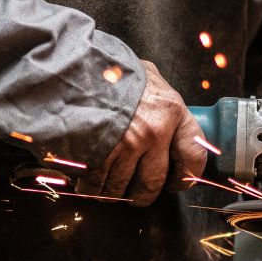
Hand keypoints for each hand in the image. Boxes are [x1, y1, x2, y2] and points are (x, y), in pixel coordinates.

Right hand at [82, 61, 207, 203]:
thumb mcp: (145, 77)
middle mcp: (152, 132)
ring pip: (122, 189)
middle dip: (143, 194)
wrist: (67, 66)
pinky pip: (96, 187)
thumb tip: (167, 118)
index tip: (176, 183)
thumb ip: (159, 101)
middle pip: (153, 183)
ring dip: (113, 192)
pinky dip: (90, 189)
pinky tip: (87, 177)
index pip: (194, 155)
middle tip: (135, 192)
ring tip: (106, 182)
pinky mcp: (96, 157)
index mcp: (171, 110)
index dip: (186, 177)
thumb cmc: (107, 69)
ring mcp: (124, 146)